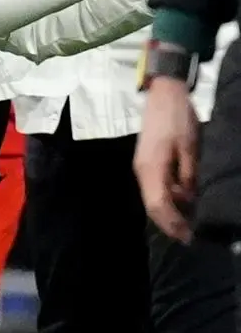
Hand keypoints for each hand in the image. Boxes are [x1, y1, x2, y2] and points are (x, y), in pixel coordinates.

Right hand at [135, 77, 199, 242]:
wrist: (163, 95)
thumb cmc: (178, 119)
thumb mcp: (190, 147)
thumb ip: (188, 174)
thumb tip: (188, 198)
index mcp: (152, 169)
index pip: (159, 205)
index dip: (173, 224)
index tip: (188, 237)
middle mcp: (142, 172)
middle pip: (152, 207)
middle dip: (169, 224)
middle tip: (187, 238)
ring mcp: (142, 167)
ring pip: (152, 199)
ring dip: (167, 214)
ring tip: (186, 225)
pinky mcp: (146, 163)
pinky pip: (154, 189)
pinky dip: (166, 201)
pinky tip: (180, 204)